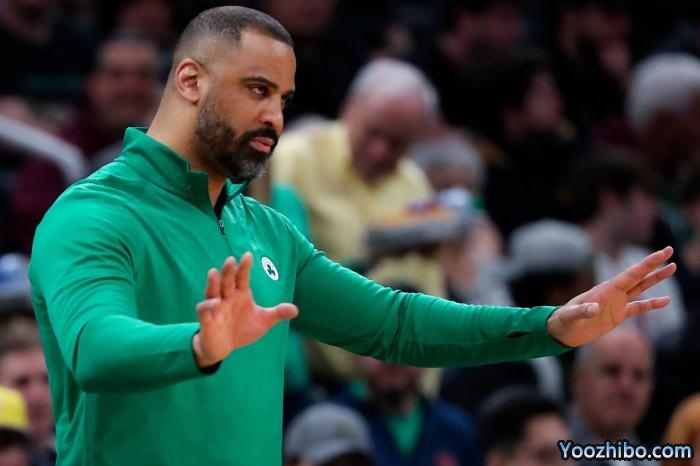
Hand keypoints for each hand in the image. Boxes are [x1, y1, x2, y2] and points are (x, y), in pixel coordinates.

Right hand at [192, 253, 298, 367]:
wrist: (224, 348)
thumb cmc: (242, 329)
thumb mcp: (263, 321)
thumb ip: (277, 313)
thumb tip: (296, 310)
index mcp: (240, 294)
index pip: (242, 277)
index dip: (244, 267)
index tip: (248, 255)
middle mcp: (227, 297)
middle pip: (227, 281)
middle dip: (228, 271)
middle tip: (230, 259)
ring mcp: (216, 308)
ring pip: (212, 291)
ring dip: (213, 283)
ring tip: (213, 272)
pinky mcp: (207, 320)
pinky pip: (204, 310)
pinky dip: (207, 306)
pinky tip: (213, 302)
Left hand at [547, 246, 675, 346]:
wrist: (562, 331)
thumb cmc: (564, 321)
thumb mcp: (571, 316)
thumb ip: (582, 311)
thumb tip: (594, 308)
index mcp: (604, 290)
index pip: (630, 274)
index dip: (646, 264)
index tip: (661, 253)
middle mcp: (613, 293)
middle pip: (638, 276)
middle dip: (654, 264)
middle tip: (670, 250)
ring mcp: (616, 303)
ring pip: (641, 288)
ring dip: (656, 279)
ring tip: (672, 268)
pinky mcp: (617, 315)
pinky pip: (638, 308)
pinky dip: (652, 304)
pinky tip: (665, 301)